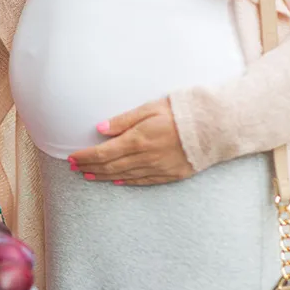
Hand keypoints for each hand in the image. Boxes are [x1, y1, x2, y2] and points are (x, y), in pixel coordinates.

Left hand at [67, 98, 194, 185]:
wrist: (217, 126)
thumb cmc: (183, 111)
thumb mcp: (150, 108)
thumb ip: (123, 120)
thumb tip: (99, 129)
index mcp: (139, 139)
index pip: (103, 153)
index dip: (85, 157)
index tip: (72, 157)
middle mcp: (146, 157)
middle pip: (110, 166)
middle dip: (89, 167)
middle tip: (74, 168)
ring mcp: (159, 168)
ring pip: (124, 176)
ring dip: (103, 176)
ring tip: (89, 175)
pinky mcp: (171, 175)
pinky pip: (143, 181)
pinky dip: (126, 181)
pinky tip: (116, 181)